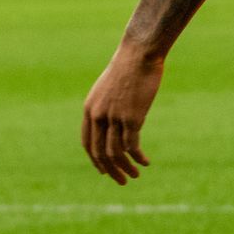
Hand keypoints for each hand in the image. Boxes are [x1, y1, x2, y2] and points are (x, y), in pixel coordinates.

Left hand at [81, 42, 162, 185]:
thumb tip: (113, 126)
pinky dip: (138, 158)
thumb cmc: (127, 68)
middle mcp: (98, 116)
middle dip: (111, 171)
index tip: (105, 171)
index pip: (88, 144)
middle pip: (100, 153)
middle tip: (122, 181)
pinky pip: (132, 146)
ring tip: (136, 175)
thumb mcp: (109, 89)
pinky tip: (145, 162)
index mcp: (90, 109)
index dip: (95, 160)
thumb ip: (106, 107)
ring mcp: (114, 118)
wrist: (139, 53)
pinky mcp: (132, 118)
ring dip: (126, 168)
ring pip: (116, 153)